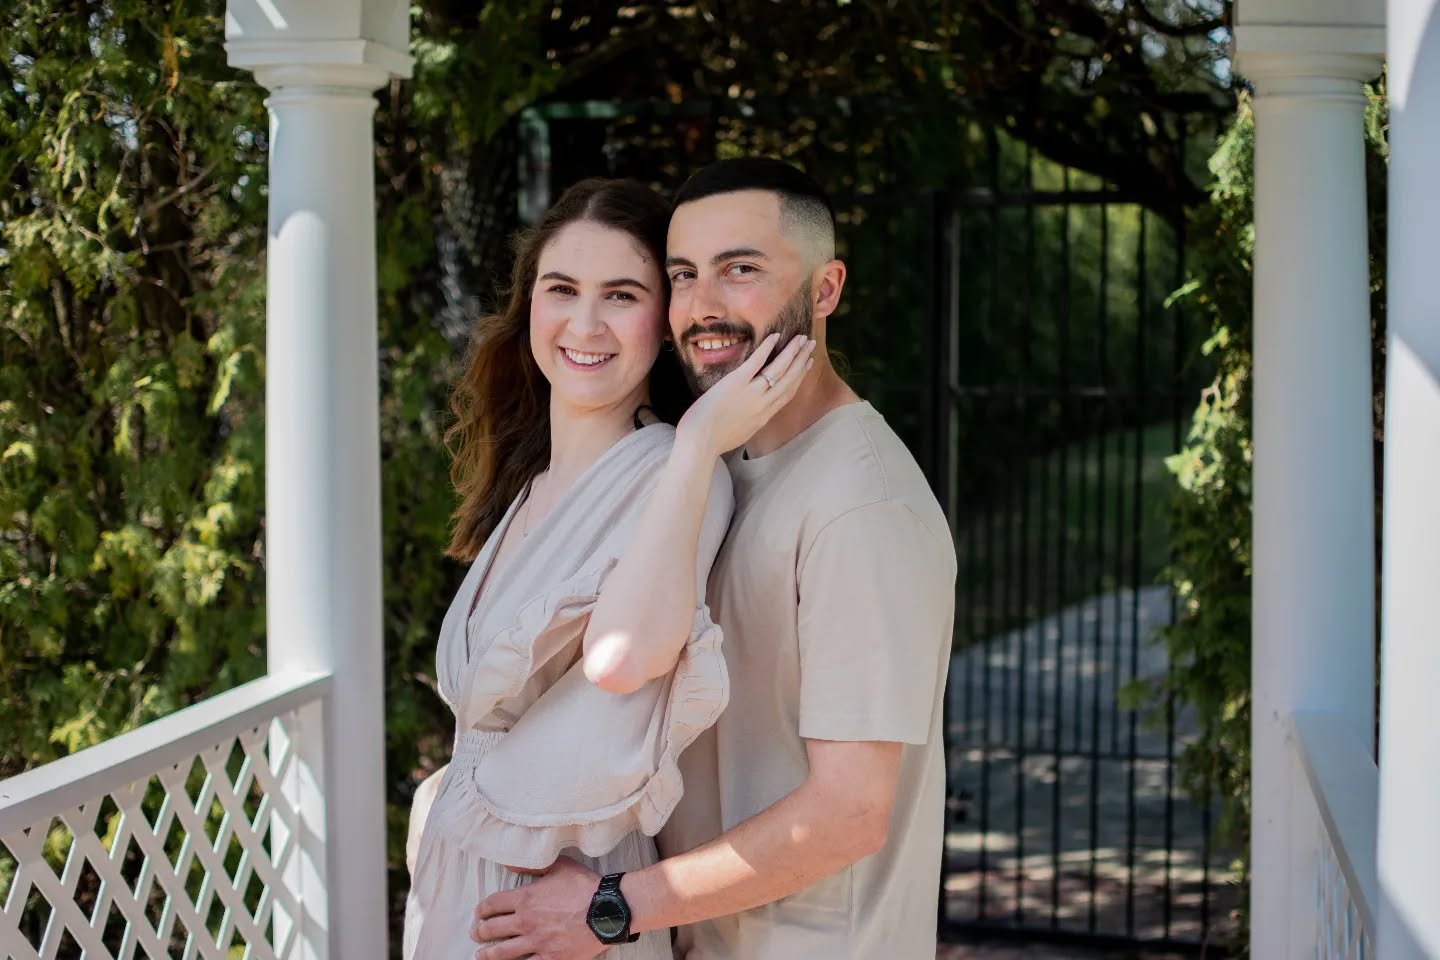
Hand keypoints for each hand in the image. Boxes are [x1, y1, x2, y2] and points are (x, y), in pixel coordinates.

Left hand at [471, 856, 604, 959]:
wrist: (608, 910)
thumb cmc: (585, 886)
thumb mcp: (559, 867)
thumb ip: (533, 865)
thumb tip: (509, 862)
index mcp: (526, 898)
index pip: (493, 904)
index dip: (482, 908)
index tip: (479, 912)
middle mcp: (526, 921)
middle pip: (492, 929)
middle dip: (480, 931)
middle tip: (476, 933)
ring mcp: (536, 942)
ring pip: (502, 952)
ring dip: (487, 954)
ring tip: (481, 955)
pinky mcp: (550, 958)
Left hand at [677, 333, 815, 455]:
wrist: (700, 442)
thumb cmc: (713, 441)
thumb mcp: (740, 434)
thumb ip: (750, 422)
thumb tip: (750, 416)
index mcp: (764, 416)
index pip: (788, 392)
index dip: (800, 376)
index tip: (807, 364)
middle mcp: (764, 404)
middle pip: (789, 378)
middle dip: (801, 359)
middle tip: (810, 344)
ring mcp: (752, 392)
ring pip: (779, 369)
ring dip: (792, 351)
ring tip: (801, 337)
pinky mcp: (736, 382)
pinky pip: (756, 362)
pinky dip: (767, 348)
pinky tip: (775, 336)